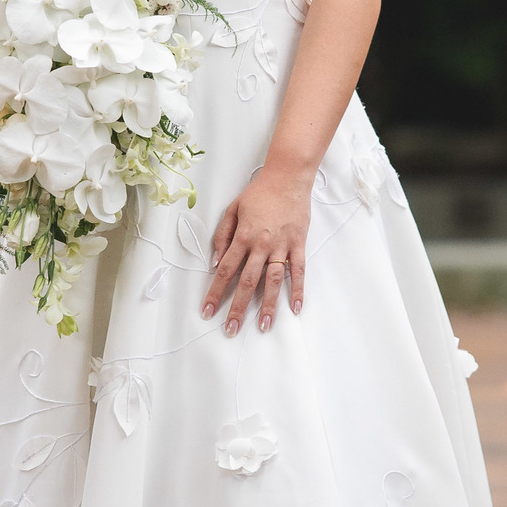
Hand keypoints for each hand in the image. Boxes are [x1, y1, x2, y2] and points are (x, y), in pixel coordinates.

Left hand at [201, 167, 311, 333]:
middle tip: (231, 329)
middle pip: (247, 282)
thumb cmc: (258, 192)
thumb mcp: (232, 209)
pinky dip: (298, 289)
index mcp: (242, 236)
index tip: (208, 311)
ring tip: (263, 326)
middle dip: (237, 308)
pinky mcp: (298, 244)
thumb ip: (222, 236)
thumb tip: (215, 262)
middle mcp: (260, 245)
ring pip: (272, 281)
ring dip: (268, 305)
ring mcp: (281, 246)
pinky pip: (298, 271)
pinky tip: (295, 307)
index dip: (215, 292)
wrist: (287, 177)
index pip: (225, 271)